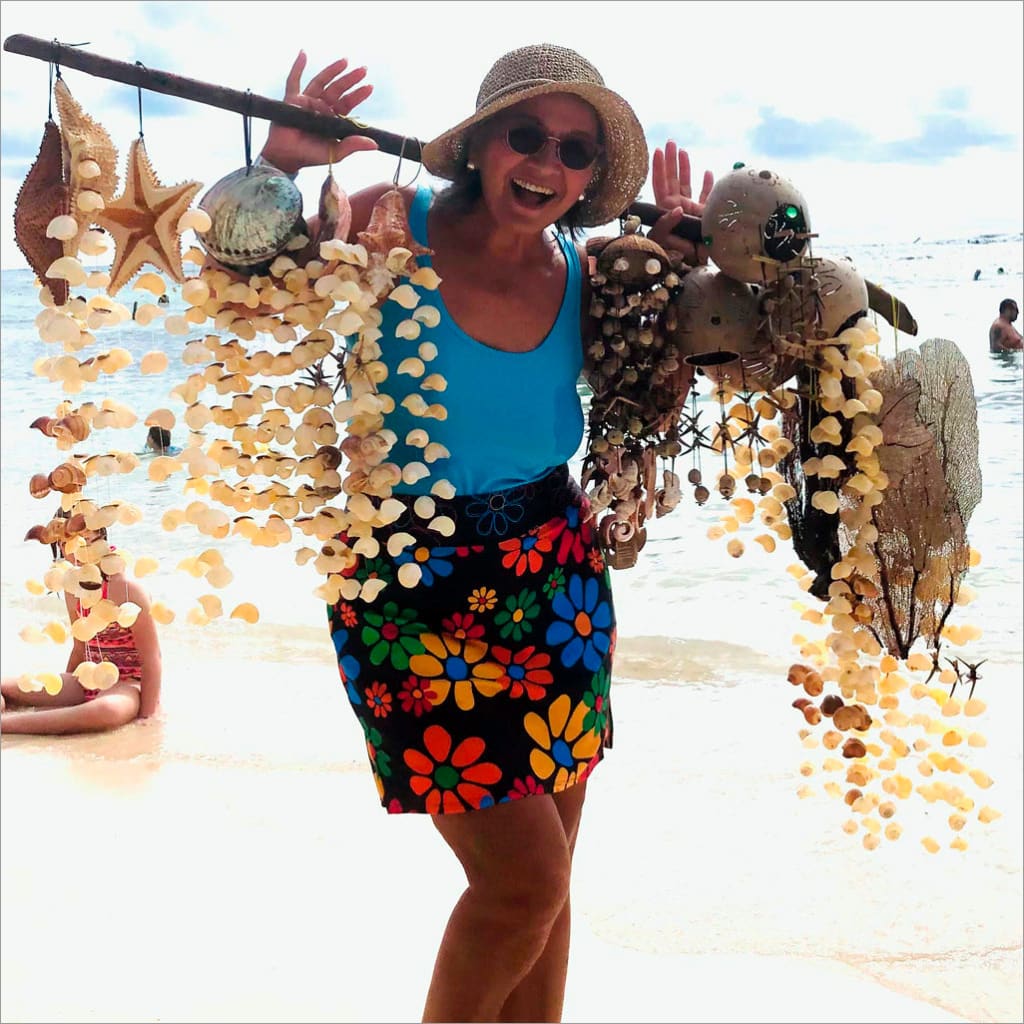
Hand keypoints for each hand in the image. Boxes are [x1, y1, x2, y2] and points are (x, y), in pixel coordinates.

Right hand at [260, 52, 378, 174]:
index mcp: (332, 119)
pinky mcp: (291, 99)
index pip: (347, 103)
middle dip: (350, 79)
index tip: (369, 86)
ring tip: (345, 61)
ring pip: (321, 81)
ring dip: (332, 70)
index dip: (358, 95)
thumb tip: (374, 144)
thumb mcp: (336, 152)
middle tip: (363, 70)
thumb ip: (353, 145)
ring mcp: (307, 101)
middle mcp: (321, 107)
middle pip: (337, 89)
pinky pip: (293, 80)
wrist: (287, 156)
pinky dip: (298, 67)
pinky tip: (303, 53)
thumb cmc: (311, 155)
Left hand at [648, 141, 713, 265]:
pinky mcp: (704, 214)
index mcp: (665, 210)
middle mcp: (676, 207)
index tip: (657, 150)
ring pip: (687, 184)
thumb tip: (678, 208)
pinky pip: (706, 196)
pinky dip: (707, 184)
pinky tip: (707, 172)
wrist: (694, 267)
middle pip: (672, 179)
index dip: (658, 168)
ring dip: (685, 167)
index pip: (659, 185)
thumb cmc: (675, 257)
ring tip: (682, 150)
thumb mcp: (665, 241)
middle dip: (670, 161)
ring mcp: (690, 209)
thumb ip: (667, 225)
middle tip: (670, 142)